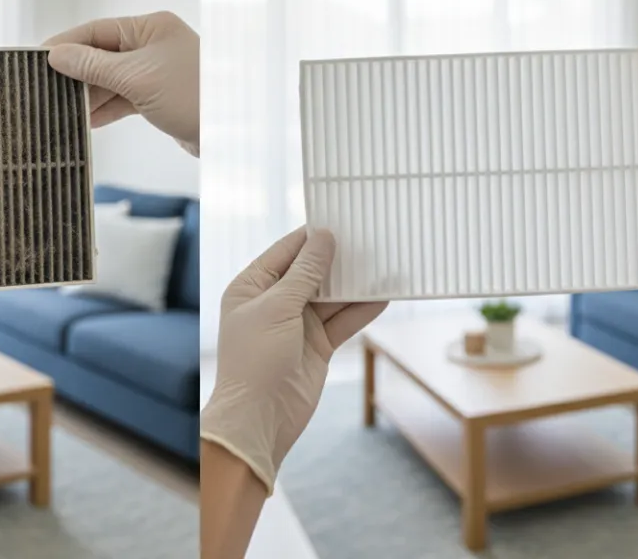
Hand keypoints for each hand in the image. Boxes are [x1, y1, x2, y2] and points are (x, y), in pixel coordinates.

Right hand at [44, 12, 198, 155]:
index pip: (97, 30)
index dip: (66, 44)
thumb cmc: (191, 95)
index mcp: (151, 27)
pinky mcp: (159, 96)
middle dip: (76, 73)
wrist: (230, 132)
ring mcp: (156, 71)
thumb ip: (93, 66)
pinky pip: (124, 98)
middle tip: (45, 88)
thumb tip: (56, 55)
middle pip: (102, 54)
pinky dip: (106, 108)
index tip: (37, 58)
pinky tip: (86, 120)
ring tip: (61, 109)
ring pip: (112, 79)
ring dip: (89, 94)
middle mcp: (154, 44)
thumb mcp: (135, 78)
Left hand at [200, 228, 385, 493]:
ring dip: (356, 284)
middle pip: (312, 272)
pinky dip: (362, 310)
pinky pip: (343, 321)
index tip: (342, 219)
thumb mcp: (278, 308)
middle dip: (339, 259)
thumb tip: (324, 238)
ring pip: (332, 297)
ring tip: (385, 263)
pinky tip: (385, 296)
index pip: (286, 251)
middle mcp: (273, 302)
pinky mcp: (317, 345)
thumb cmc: (256, 361)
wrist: (260, 419)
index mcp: (251, 287)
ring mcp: (296, 324)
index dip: (313, 237)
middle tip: (371, 239)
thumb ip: (304, 274)